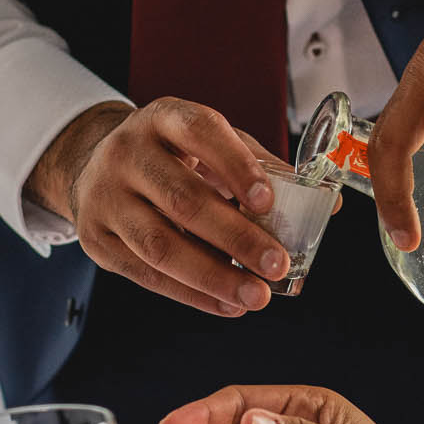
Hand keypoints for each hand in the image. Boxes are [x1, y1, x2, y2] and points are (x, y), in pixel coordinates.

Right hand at [28, 99, 293, 316]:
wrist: (97, 167)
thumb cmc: (171, 156)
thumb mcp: (211, 143)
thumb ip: (263, 168)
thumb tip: (327, 204)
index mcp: (163, 118)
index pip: (200, 132)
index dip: (236, 166)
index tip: (269, 202)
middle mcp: (127, 153)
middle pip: (183, 199)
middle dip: (235, 238)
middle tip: (277, 265)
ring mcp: (105, 197)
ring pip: (160, 245)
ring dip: (213, 277)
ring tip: (256, 296)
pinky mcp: (95, 239)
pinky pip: (145, 275)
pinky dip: (191, 294)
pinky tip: (226, 304)